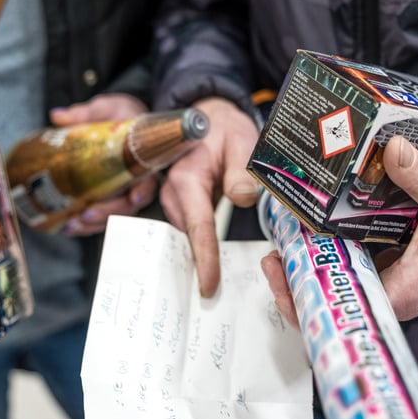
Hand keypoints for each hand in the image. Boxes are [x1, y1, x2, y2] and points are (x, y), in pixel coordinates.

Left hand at [50, 94, 156, 235]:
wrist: (124, 121)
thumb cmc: (122, 115)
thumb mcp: (107, 109)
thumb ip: (85, 114)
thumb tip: (57, 116)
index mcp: (143, 159)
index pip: (149, 179)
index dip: (143, 190)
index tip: (134, 197)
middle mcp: (137, 180)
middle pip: (129, 205)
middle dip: (109, 213)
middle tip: (87, 214)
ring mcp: (124, 192)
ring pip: (114, 215)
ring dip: (94, 224)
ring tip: (72, 225)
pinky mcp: (110, 198)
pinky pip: (103, 216)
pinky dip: (87, 225)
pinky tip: (69, 226)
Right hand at [159, 97, 260, 296]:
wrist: (207, 119)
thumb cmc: (224, 129)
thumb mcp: (241, 141)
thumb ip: (242, 170)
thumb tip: (243, 198)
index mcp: (187, 179)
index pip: (198, 226)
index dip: (204, 259)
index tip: (209, 286)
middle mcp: (174, 194)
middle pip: (189, 238)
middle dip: (201, 267)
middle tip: (216, 299)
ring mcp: (174, 202)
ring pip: (189, 238)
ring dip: (201, 258)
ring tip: (216, 286)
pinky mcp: (180, 208)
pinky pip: (191, 232)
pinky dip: (201, 247)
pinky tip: (213, 265)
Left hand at [260, 135, 417, 323]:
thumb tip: (391, 148)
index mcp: (405, 291)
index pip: (345, 309)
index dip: (307, 299)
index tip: (281, 273)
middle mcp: (393, 293)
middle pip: (334, 300)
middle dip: (298, 281)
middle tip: (273, 253)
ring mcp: (390, 281)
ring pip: (340, 284)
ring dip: (312, 265)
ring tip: (284, 240)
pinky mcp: (391, 266)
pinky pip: (353, 266)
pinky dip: (332, 251)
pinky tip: (313, 230)